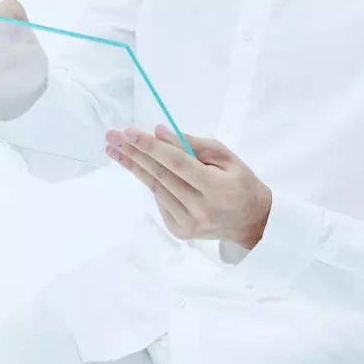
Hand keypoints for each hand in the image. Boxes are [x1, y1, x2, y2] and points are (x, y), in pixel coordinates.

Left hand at [105, 126, 271, 249]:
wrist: (251, 221)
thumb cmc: (240, 183)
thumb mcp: (226, 157)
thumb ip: (193, 145)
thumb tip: (160, 132)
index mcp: (216, 189)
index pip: (177, 164)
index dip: (152, 147)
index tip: (129, 132)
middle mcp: (200, 210)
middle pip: (160, 176)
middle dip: (133, 153)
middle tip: (112, 136)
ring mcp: (188, 225)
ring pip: (156, 189)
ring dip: (134, 166)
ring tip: (115, 149)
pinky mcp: (179, 231)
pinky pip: (160, 201)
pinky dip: (152, 182)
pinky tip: (141, 168)